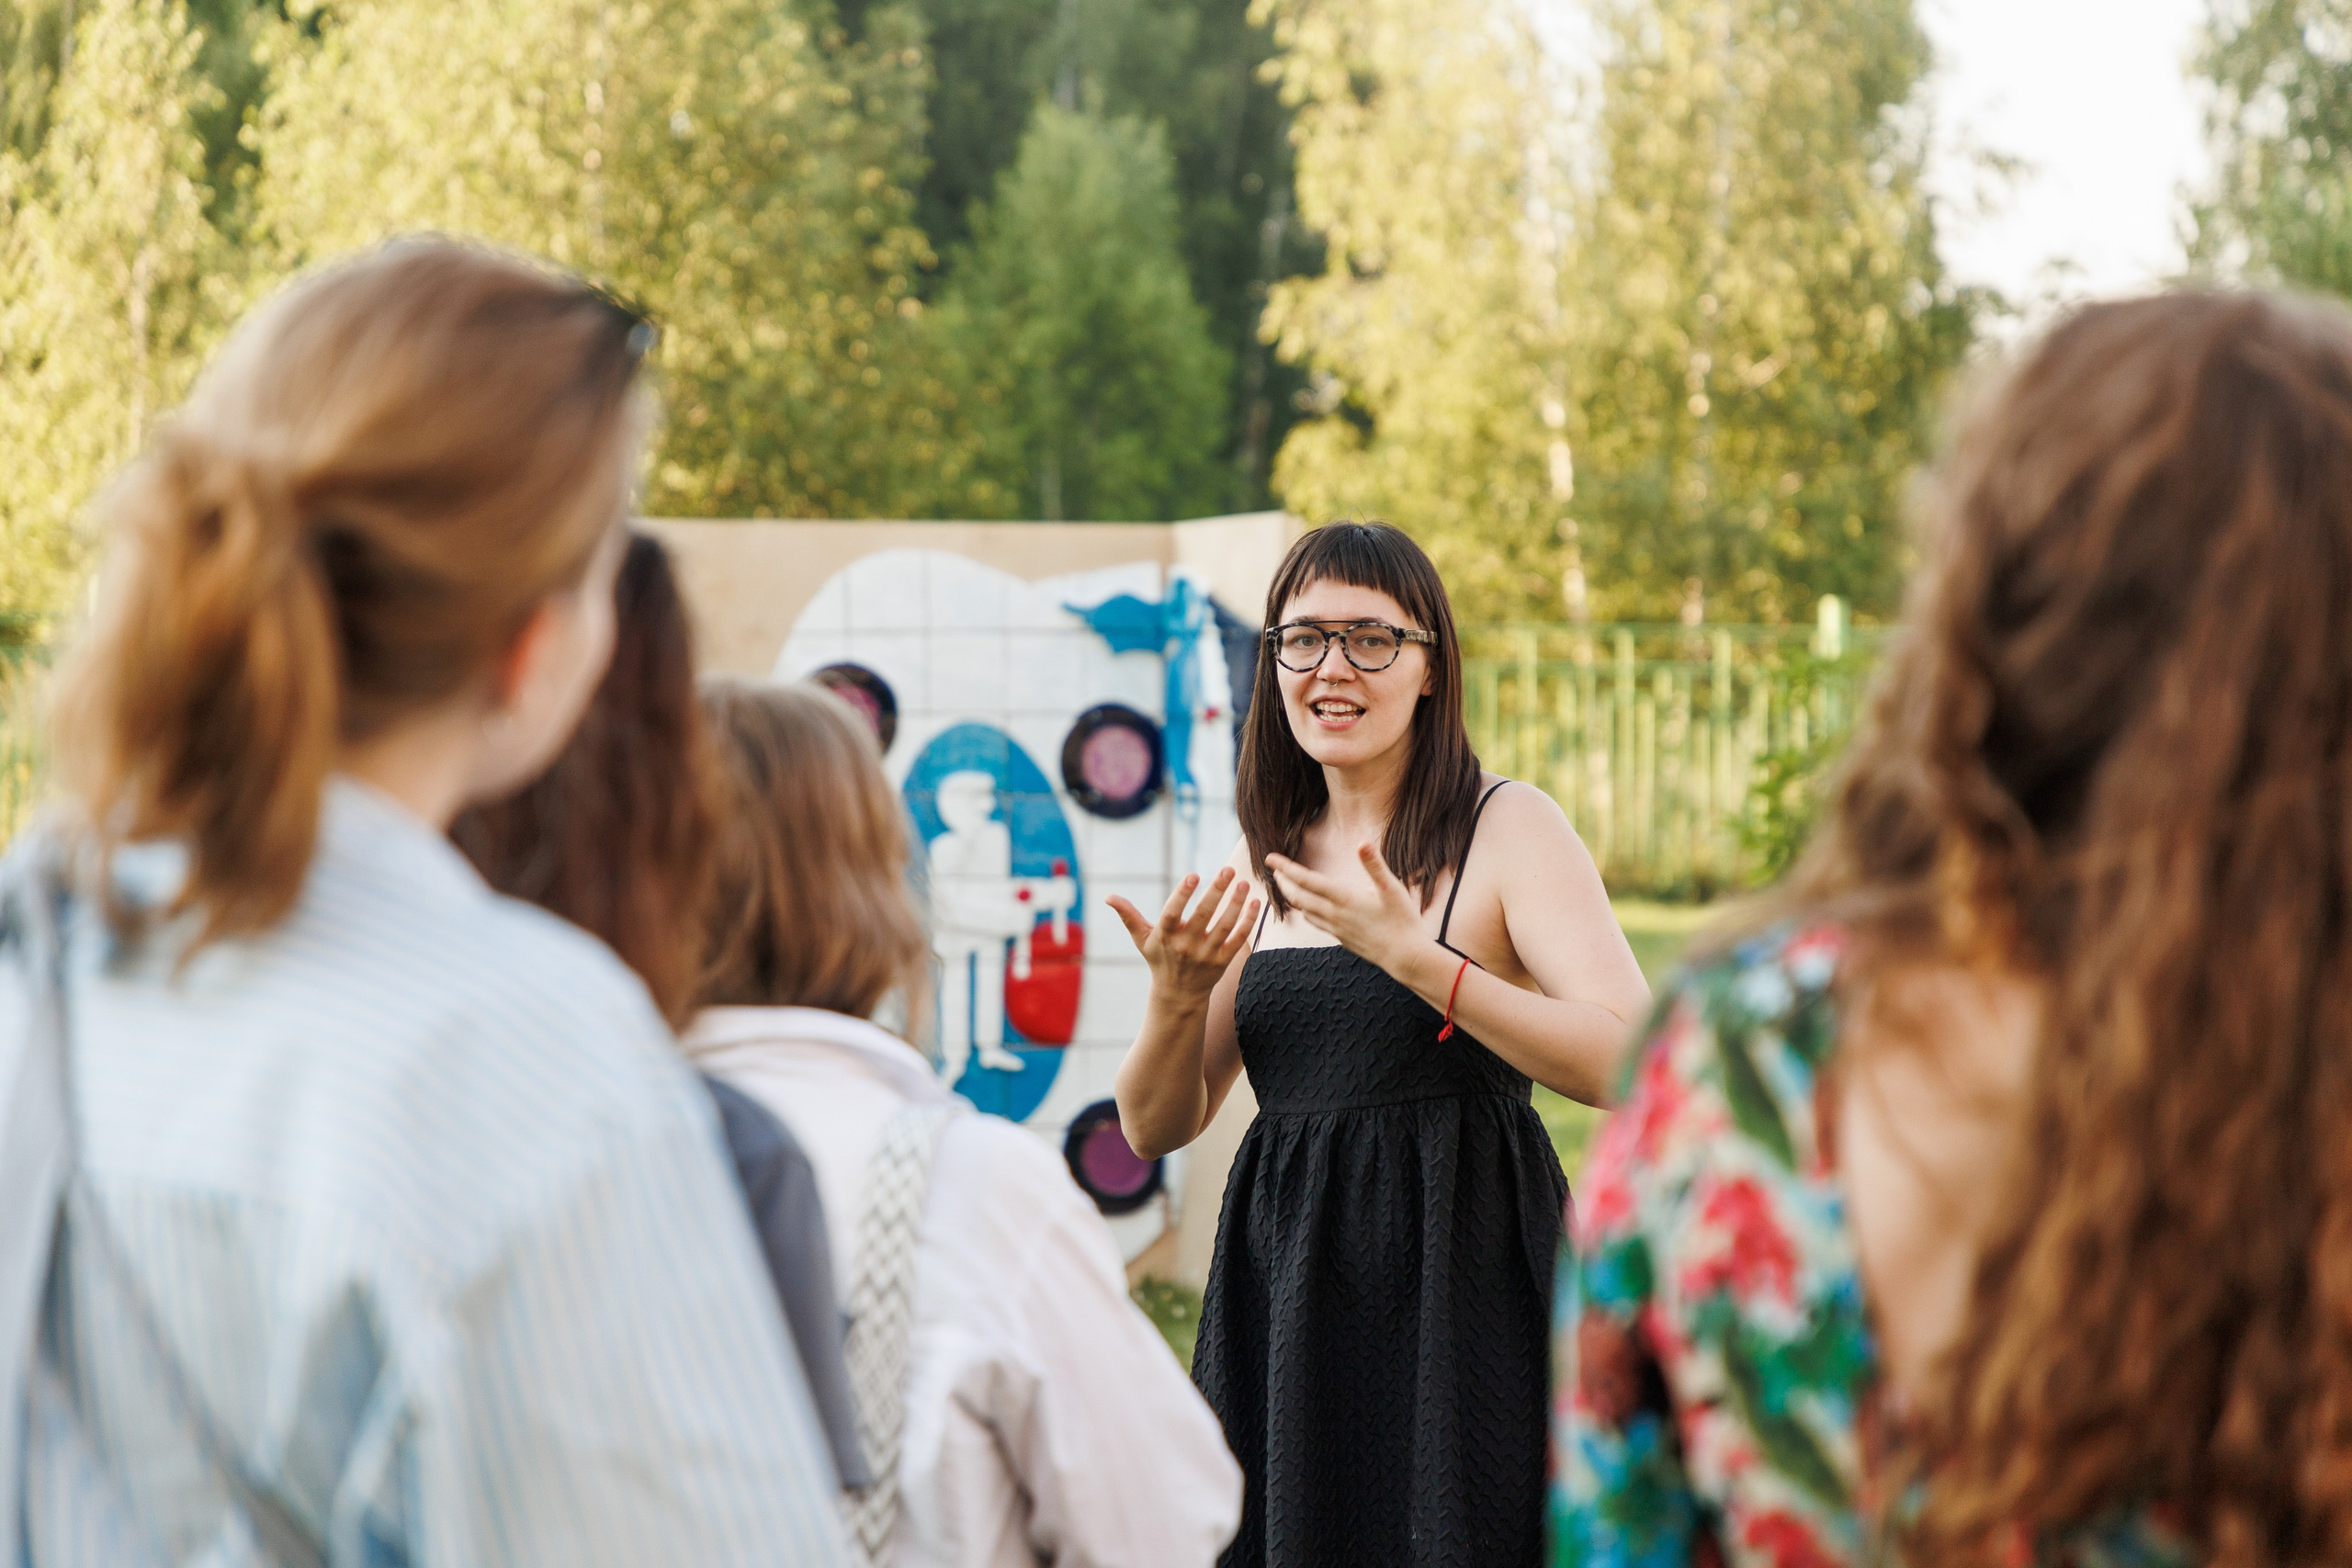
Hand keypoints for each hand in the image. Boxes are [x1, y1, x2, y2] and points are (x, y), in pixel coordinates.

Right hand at [1108, 868, 1259, 1008]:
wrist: (1178, 995)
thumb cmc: (1159, 959)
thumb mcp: (1142, 939)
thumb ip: (1128, 916)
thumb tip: (1108, 896)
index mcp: (1165, 937)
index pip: (1173, 913)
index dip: (1182, 895)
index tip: (1193, 875)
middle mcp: (1186, 946)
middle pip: (1204, 916)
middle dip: (1217, 892)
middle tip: (1227, 870)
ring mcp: (1206, 955)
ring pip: (1225, 926)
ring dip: (1236, 904)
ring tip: (1244, 883)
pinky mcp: (1223, 962)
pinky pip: (1239, 939)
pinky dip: (1248, 921)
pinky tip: (1255, 902)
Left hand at [1264, 842, 1425, 975]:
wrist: (1405, 957)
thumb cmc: (1402, 920)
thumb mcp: (1392, 888)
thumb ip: (1375, 865)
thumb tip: (1362, 844)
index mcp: (1343, 898)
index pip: (1306, 880)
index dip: (1286, 868)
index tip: (1269, 858)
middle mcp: (1334, 914)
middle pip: (1297, 897)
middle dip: (1283, 882)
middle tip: (1274, 870)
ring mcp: (1336, 929)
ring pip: (1304, 911)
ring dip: (1292, 897)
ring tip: (1286, 886)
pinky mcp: (1341, 939)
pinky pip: (1315, 923)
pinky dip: (1305, 911)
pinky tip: (1309, 909)